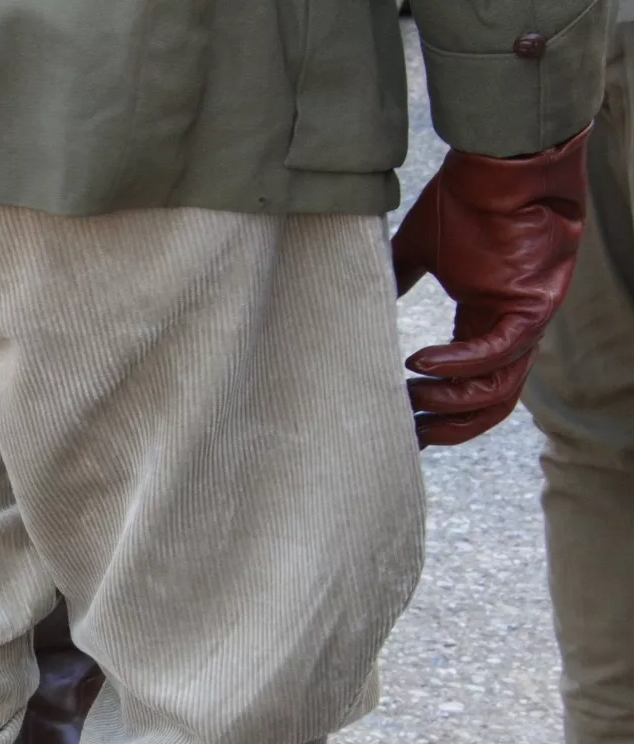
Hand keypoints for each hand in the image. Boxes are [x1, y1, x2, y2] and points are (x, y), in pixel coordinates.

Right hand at [391, 126, 589, 447]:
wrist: (502, 159)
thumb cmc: (466, 196)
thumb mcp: (418, 248)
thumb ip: (396, 280)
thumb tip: (359, 301)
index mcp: (488, 318)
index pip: (471, 384)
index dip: (439, 411)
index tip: (403, 428)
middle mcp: (512, 327)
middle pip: (491, 404)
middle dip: (448, 426)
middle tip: (407, 436)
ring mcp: (527, 319)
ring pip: (498, 390)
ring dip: (449, 403)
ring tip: (408, 400)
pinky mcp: (533, 304)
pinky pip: (497, 352)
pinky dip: (456, 366)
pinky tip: (418, 366)